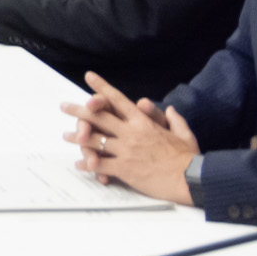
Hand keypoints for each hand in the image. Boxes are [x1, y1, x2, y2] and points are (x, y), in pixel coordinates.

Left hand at [65, 74, 198, 203]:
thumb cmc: (189, 157)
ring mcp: (125, 150)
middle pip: (98, 117)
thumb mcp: (185, 134)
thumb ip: (175, 120)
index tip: (89, 77)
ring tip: (66, 137)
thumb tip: (171, 110)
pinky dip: (88, 164)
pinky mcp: (124, 168)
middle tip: (64, 106)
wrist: (192, 178)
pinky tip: (80, 164)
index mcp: (143, 122)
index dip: (102, 87)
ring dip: (78, 138)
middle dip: (79, 110)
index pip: (118, 100)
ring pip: (94, 140)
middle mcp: (131, 133)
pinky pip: (100, 164)